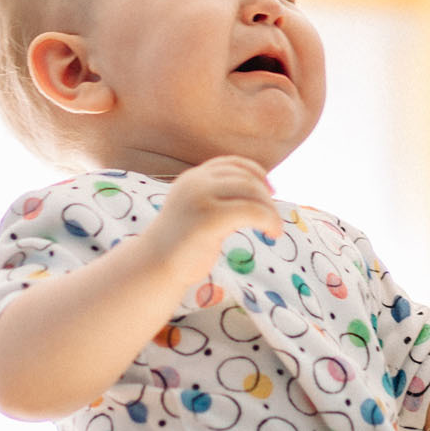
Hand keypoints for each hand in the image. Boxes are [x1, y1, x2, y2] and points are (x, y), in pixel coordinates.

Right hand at [147, 155, 282, 286]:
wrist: (154, 267)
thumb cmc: (181, 246)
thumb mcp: (198, 211)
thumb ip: (218, 199)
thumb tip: (260, 193)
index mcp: (192, 178)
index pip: (232, 163)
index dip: (257, 173)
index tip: (270, 191)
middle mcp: (195, 182)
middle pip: (246, 177)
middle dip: (266, 197)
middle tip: (273, 220)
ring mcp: (201, 198)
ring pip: (252, 191)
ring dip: (271, 210)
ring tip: (275, 230)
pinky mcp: (210, 217)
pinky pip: (252, 211)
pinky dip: (269, 220)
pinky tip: (272, 234)